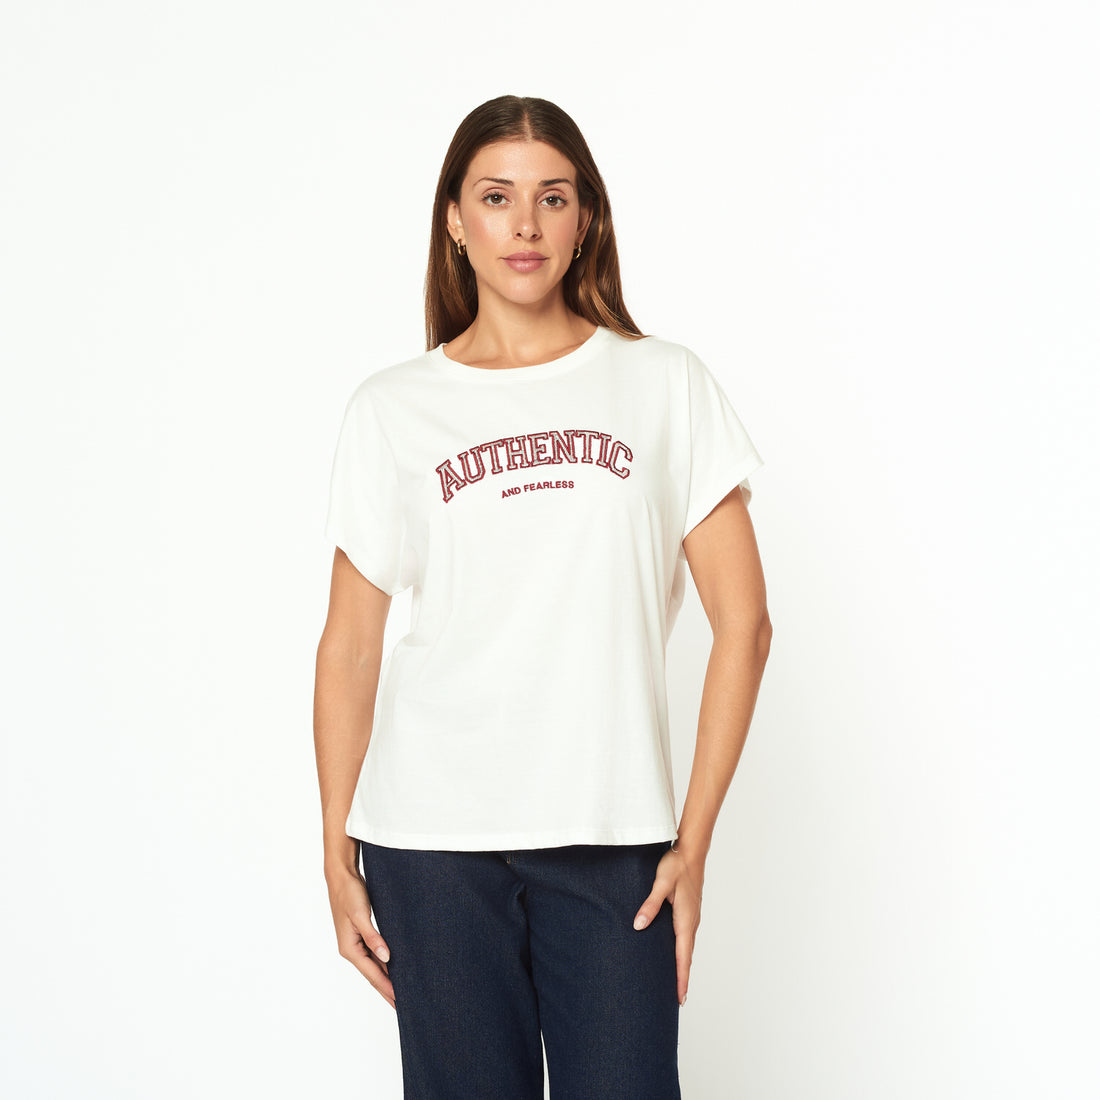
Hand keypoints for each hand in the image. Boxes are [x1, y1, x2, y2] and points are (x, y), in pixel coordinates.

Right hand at [326, 866, 395, 1008]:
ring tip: (401, 993)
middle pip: (373, 975)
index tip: (400, 1002)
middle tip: (402, 1007)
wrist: (342, 877)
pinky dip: (384, 964)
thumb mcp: (361, 915)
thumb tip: (386, 958)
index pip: (373, 975)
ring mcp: (356, 943)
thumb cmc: (349, 894)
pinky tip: (393, 968)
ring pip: (374, 966)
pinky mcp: (361, 934)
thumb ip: (373, 937)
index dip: (387, 988)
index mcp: (350, 949)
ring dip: (387, 979)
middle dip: (387, 990)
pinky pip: (374, 955)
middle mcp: (352, 949)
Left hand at [632, 846, 703, 1005]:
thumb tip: (638, 925)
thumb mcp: (660, 883)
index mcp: (685, 919)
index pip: (683, 956)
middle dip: (683, 978)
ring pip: (687, 948)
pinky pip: (686, 938)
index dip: (681, 978)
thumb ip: (650, 904)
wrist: (691, 850)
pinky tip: (676, 955)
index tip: (680, 998)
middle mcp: (691, 922)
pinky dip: (683, 952)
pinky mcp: (689, 912)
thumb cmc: (675, 865)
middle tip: (678, 1000)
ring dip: (683, 966)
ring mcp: (692, 917)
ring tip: (677, 983)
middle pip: (687, 957)